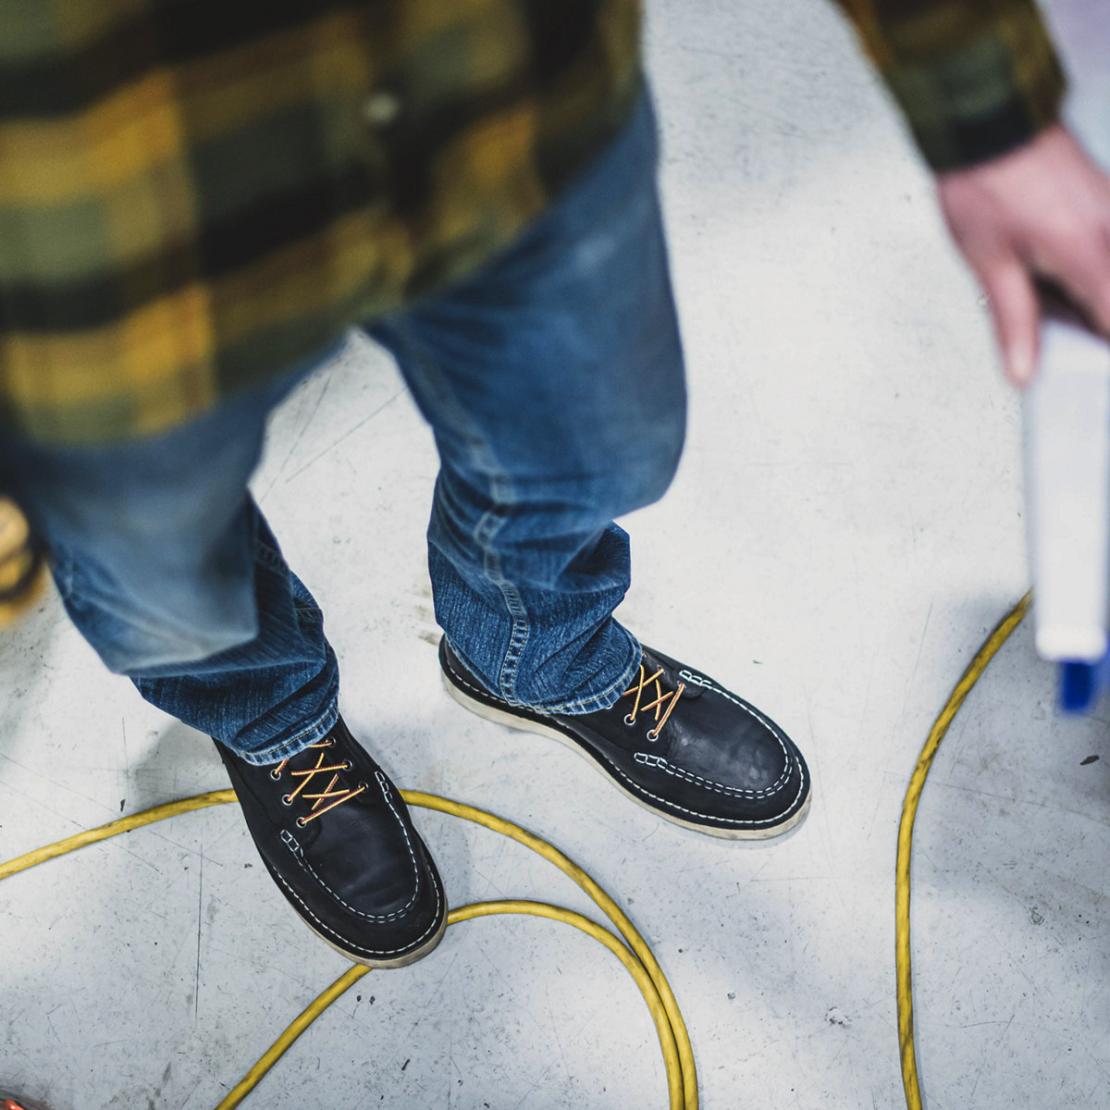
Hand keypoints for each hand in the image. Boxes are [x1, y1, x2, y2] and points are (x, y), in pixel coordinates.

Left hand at [936, 124, 1109, 386]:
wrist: (987, 120)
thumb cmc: (984, 184)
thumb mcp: (991, 264)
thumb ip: (1015, 323)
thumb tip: (1023, 370)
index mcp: (1089, 253)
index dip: (1103, 353)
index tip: (1090, 372)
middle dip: (1096, 323)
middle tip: (1060, 326)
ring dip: (1092, 294)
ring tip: (1054, 296)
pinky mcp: (1109, 199)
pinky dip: (1093, 267)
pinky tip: (1057, 270)